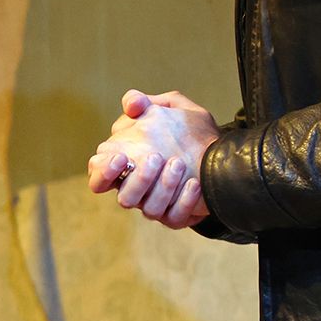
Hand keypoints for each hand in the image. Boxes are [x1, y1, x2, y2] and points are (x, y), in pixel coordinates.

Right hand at [87, 89, 218, 228]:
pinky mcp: (177, 216)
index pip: (99, 177)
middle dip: (138, 179)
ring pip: (149, 210)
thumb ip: (145, 102)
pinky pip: (175, 218)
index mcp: (126, 166)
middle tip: (156, 157)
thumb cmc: (188, 130)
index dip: (103, 171)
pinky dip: (183, 201)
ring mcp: (156, 206)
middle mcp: (137, 189)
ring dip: (163, 187)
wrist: (221, 152)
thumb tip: (131, 103)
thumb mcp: (170, 108)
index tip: (121, 156)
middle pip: (124, 198)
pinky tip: (194, 184)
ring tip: (179, 164)